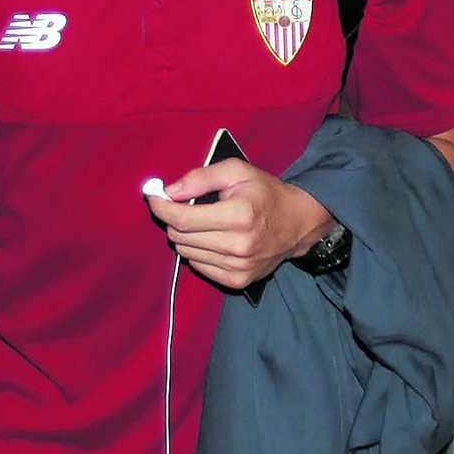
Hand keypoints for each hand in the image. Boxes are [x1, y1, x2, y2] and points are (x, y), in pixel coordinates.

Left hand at [145, 158, 335, 290]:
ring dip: (186, 237)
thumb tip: (169, 192)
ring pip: (186, 253)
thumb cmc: (264, 193)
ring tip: (205, 224)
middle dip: (174, 220)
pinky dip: (198, 252)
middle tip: (184, 207)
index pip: (182, 219)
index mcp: (239, 215)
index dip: (161, 207)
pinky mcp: (238, 281)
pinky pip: (198, 267)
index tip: (154, 198)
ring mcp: (239, 266)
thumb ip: (200, 178)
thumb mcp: (236, 172)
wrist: (298, 223)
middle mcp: (239, 245)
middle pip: (180, 237)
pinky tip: (213, 240)